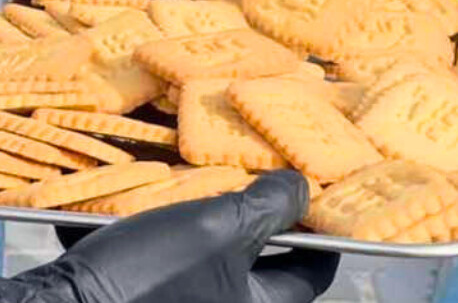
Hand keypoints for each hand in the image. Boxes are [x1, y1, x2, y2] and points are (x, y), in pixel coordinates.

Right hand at [0, 171, 337, 302]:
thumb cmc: (149, 273)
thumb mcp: (216, 228)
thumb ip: (266, 206)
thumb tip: (303, 189)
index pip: (307, 274)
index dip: (318, 231)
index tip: (318, 194)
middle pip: (253, 260)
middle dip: (249, 211)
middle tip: (248, 168)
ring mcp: (179, 302)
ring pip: (203, 252)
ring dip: (197, 212)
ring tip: (192, 172)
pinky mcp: (142, 293)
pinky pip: (161, 255)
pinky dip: (154, 225)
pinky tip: (138, 196)